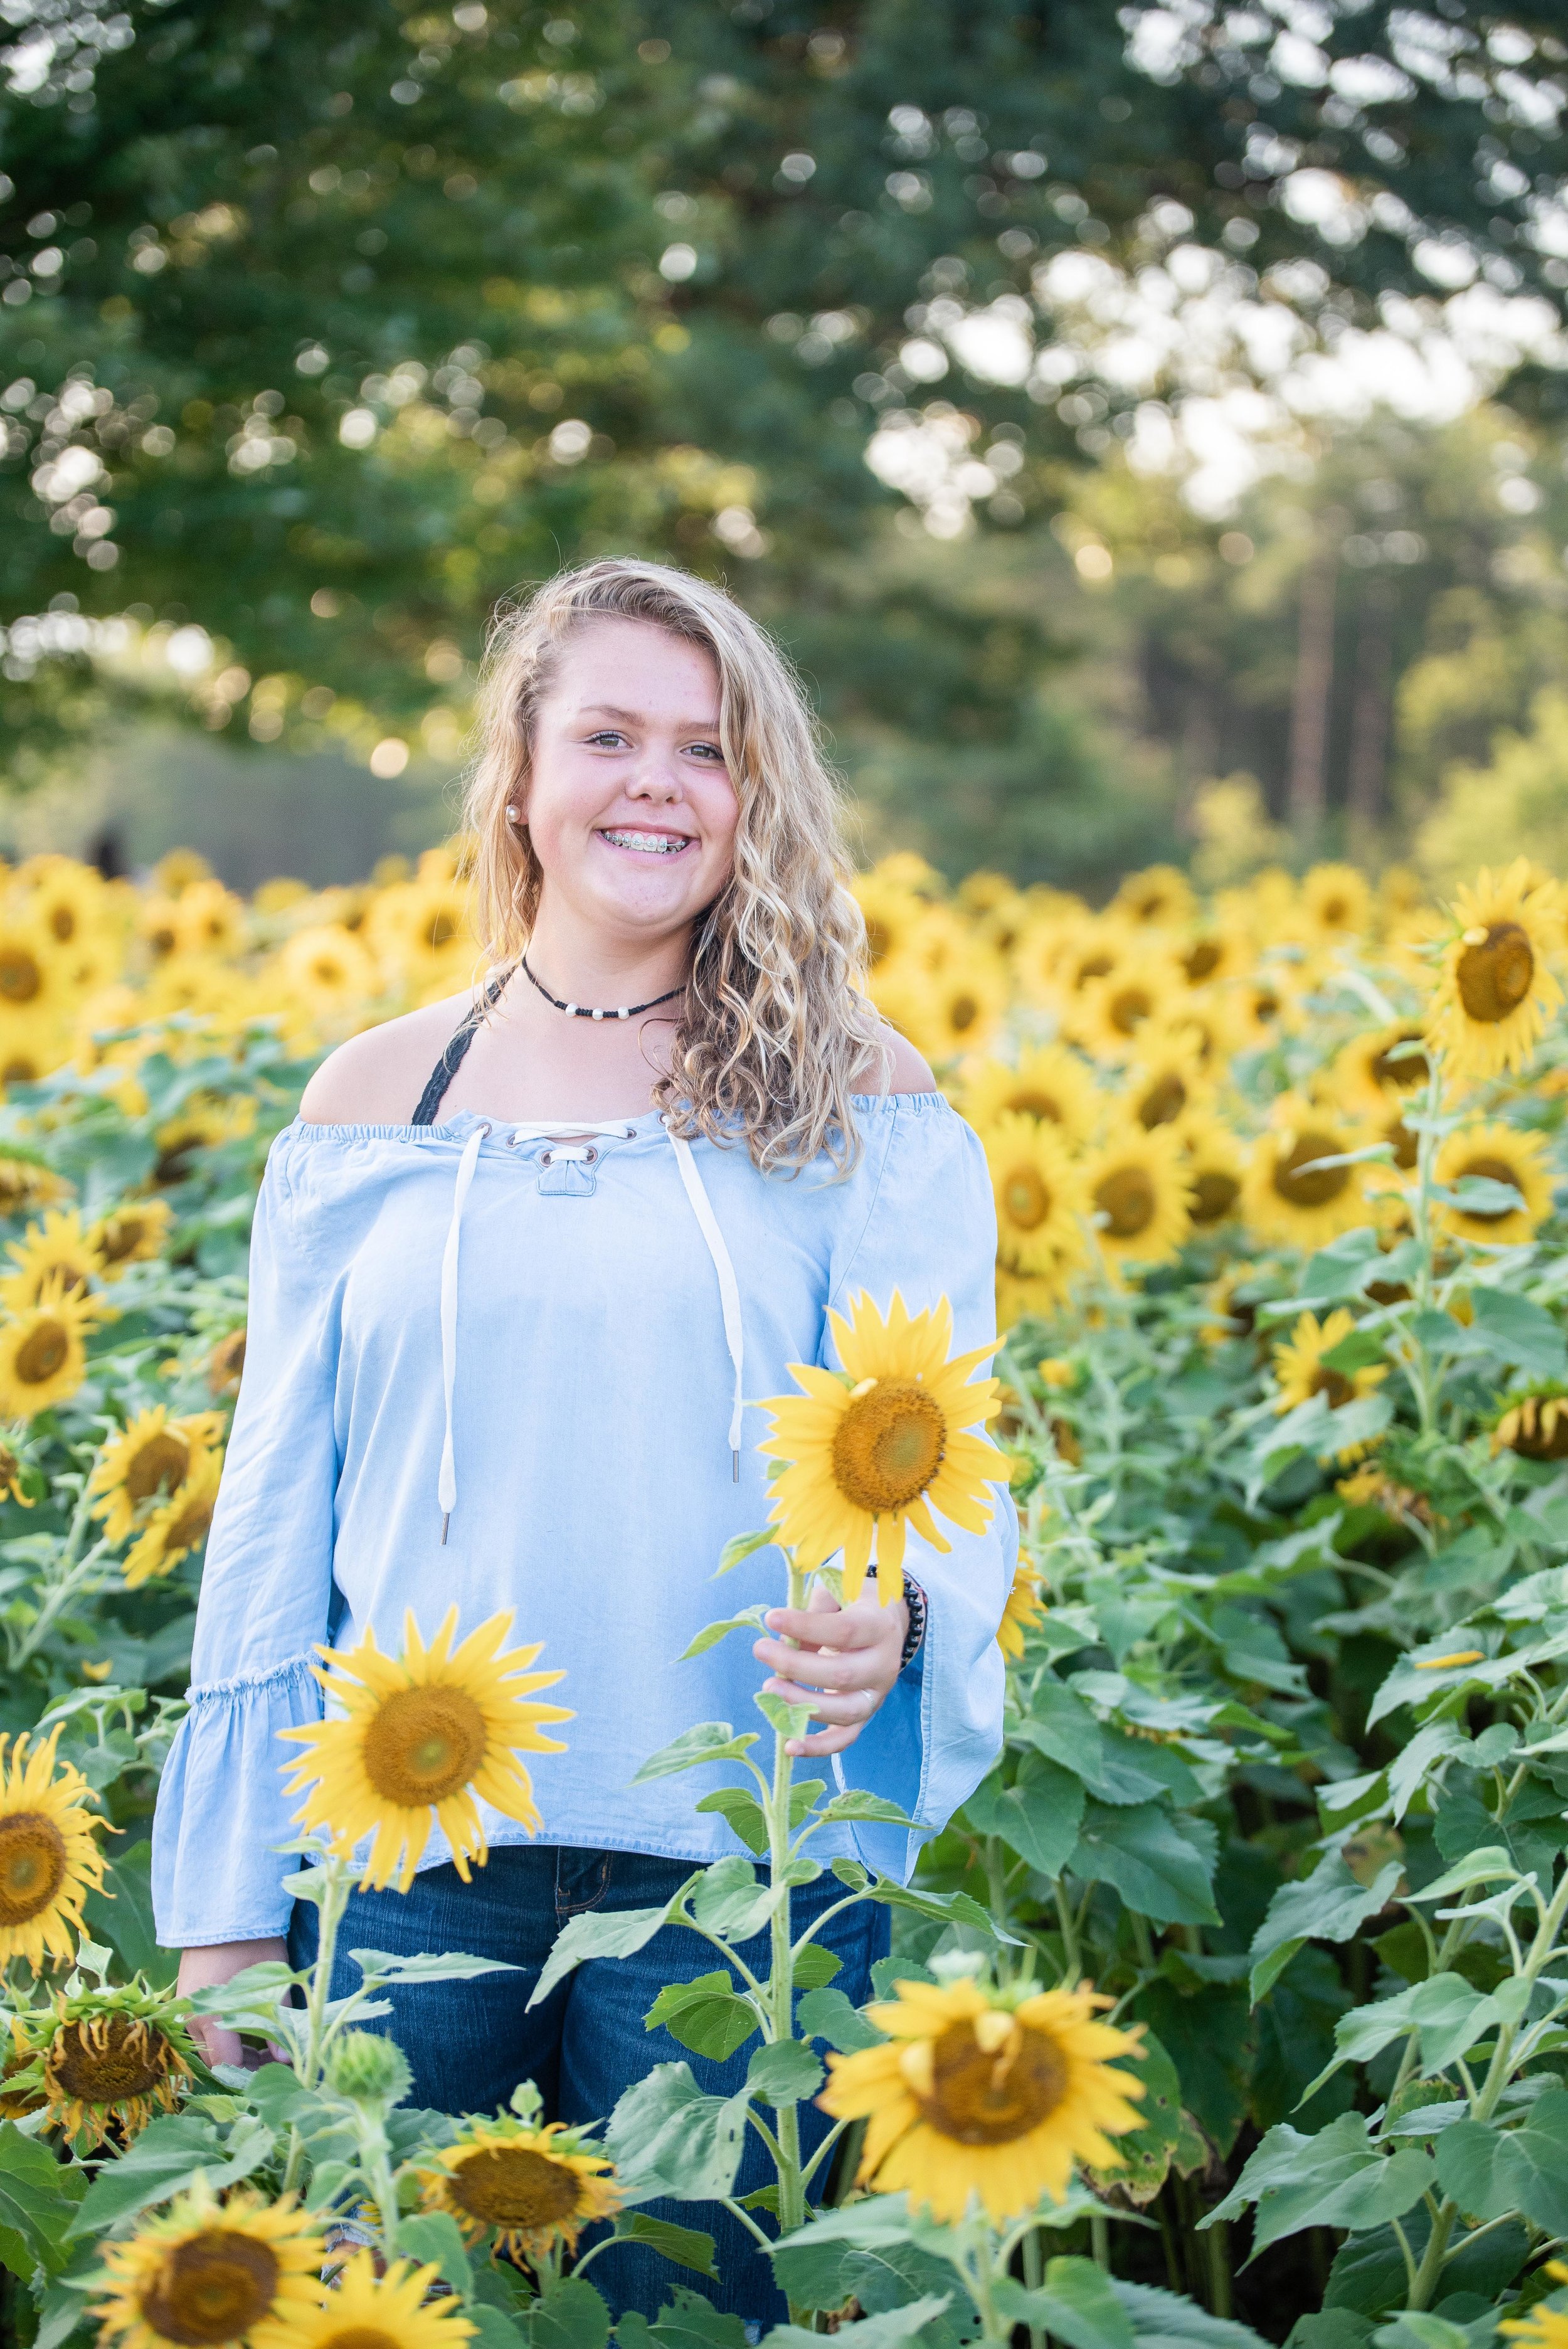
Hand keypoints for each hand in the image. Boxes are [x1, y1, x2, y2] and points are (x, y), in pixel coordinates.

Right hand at [177, 1937, 288, 2070]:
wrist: (225, 1911)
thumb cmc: (255, 1944)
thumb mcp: (274, 1981)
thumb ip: (281, 2021)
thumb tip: (288, 2059)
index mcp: (214, 2018)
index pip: (229, 2065)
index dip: (252, 2077)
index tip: (277, 2075)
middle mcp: (194, 2020)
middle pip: (218, 2060)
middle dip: (248, 2067)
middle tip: (278, 2061)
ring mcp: (188, 2010)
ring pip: (211, 2047)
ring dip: (237, 2052)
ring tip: (268, 2046)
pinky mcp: (189, 2001)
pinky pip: (204, 2031)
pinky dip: (225, 2037)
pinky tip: (249, 2032)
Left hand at [753, 1578, 907, 1757]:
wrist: (889, 1622)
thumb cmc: (855, 1602)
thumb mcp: (839, 1592)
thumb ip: (814, 1612)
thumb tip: (786, 1644)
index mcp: (880, 1627)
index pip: (843, 1631)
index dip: (805, 1626)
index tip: (771, 1618)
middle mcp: (884, 1665)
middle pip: (841, 1675)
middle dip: (795, 1666)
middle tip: (760, 1649)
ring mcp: (876, 1694)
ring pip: (843, 1711)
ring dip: (801, 1704)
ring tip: (768, 1687)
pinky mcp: (866, 1714)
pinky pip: (845, 1738)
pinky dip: (818, 1748)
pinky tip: (790, 1746)